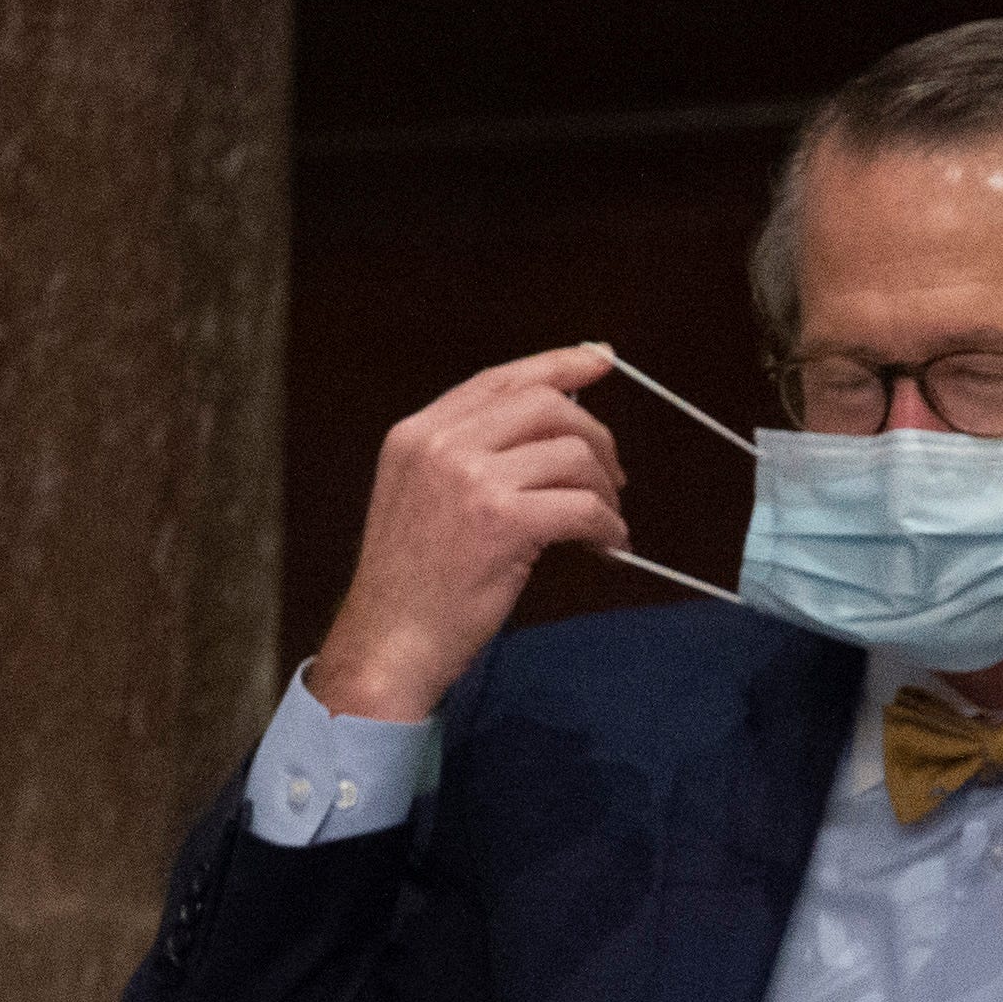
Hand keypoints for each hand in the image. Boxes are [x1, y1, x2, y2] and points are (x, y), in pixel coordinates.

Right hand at [307, 345, 628, 721]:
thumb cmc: (413, 583)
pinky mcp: (504, 521)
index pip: (501, 379)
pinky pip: (583, 507)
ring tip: (605, 523)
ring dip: (605, 491)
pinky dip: (608, 528)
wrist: (389, 641)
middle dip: (596, 438)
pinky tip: (607, 547)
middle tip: (612, 478)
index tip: (600, 360)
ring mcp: (471, 479)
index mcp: (419, 432)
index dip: (559, 364)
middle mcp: (441, 444)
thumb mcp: (421, 495)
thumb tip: (551, 428)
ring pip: (573, 455)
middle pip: (548, 405)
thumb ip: (469, 454)